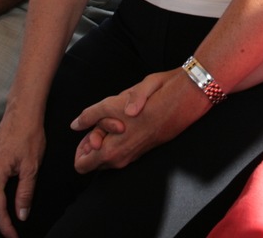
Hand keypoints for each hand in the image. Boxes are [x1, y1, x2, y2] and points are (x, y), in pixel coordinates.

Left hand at [69, 69, 209, 173]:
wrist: (186, 98)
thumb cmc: (153, 98)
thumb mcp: (115, 101)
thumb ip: (91, 115)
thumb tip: (76, 125)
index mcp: (112, 151)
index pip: (82, 164)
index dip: (80, 145)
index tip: (90, 128)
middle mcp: (123, 158)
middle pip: (94, 160)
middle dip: (93, 141)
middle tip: (104, 120)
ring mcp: (134, 155)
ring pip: (109, 154)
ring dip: (107, 138)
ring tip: (118, 116)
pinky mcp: (144, 148)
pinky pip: (122, 149)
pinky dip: (119, 137)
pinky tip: (128, 118)